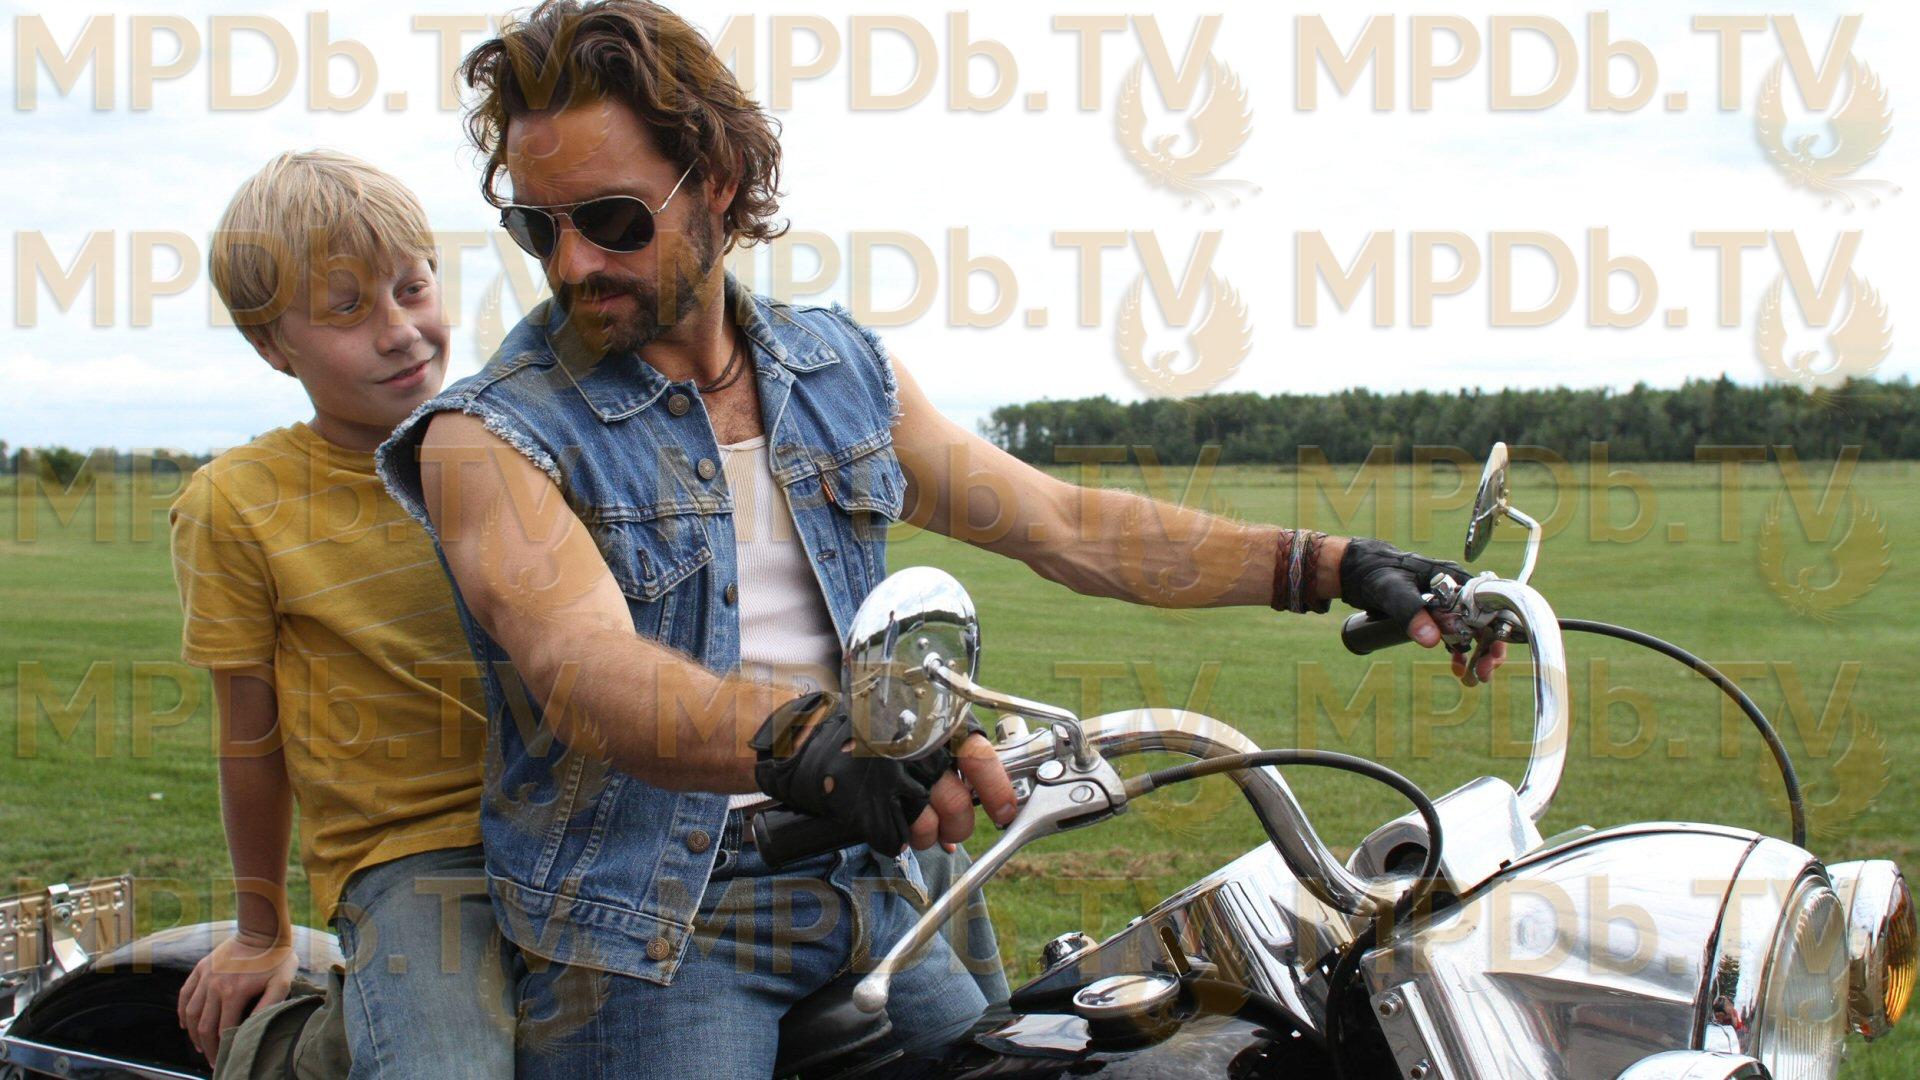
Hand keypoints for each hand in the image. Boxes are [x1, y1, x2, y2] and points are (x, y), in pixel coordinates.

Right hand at [176, 930, 296, 1064]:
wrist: (264, 930)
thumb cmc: (277, 958)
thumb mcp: (281, 982)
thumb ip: (267, 1007)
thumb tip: (250, 1029)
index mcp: (233, 992)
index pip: (223, 1030)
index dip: (223, 1048)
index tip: (226, 1059)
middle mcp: (214, 986)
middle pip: (204, 1026)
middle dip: (207, 1047)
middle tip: (213, 1061)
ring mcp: (205, 976)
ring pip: (191, 1013)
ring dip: (193, 1034)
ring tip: (200, 1047)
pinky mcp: (201, 967)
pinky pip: (185, 994)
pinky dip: (182, 1012)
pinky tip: (185, 1025)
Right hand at [753, 693, 1016, 854]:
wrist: (806, 739)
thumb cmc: (868, 733)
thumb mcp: (914, 726)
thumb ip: (949, 757)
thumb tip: (984, 798)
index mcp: (930, 725)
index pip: (980, 759)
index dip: (998, 791)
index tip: (1005, 812)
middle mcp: (914, 750)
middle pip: (958, 806)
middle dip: (957, 825)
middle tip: (949, 825)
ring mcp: (889, 780)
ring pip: (928, 830)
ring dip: (924, 835)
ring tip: (910, 819)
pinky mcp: (866, 806)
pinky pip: (894, 841)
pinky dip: (892, 839)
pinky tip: (882, 820)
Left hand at [1337, 537, 1506, 684]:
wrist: (1355, 570)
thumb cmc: (1376, 571)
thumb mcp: (1392, 590)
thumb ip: (1411, 611)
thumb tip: (1432, 640)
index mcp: (1453, 577)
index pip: (1488, 605)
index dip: (1495, 630)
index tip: (1492, 653)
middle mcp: (1456, 590)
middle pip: (1485, 620)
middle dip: (1489, 648)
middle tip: (1485, 671)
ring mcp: (1446, 604)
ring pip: (1472, 631)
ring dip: (1478, 655)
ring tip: (1476, 678)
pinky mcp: (1434, 616)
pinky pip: (1454, 636)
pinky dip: (1459, 653)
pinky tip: (1459, 670)